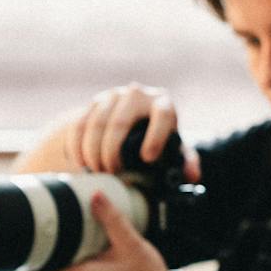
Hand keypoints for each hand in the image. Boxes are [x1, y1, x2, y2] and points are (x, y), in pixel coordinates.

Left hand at [19, 192, 182, 270]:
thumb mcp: (132, 245)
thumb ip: (112, 220)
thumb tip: (94, 195)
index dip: (17, 270)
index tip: (9, 250)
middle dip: (28, 261)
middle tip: (25, 236)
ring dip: (44, 264)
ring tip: (44, 240)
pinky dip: (59, 267)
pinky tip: (69, 250)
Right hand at [63, 83, 198, 183]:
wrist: (133, 124)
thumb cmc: (159, 139)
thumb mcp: (174, 149)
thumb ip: (186, 162)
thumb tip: (193, 176)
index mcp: (163, 104)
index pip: (162, 115)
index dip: (155, 137)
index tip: (147, 159)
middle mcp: (138, 95)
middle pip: (120, 122)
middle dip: (112, 151)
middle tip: (112, 173)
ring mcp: (113, 96)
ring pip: (96, 123)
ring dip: (93, 151)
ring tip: (97, 171)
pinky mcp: (94, 103)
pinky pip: (79, 123)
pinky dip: (77, 146)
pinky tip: (80, 163)